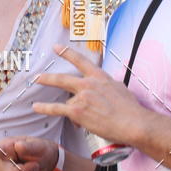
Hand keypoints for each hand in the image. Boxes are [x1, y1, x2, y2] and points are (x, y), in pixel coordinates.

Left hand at [32, 45, 146, 144]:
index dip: (66, 53)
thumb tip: (103, 88)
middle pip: (62, 78)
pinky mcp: (77, 111)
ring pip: (67, 101)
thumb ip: (107, 85)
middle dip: (47, 78)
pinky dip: (45, 108)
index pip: (80, 61)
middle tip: (36, 77)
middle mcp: (88, 84)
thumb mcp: (119, 88)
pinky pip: (57, 109)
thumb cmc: (131, 109)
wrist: (134, 123)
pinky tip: (36, 107)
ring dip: (70, 111)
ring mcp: (82, 97)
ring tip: (53, 109)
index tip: (56, 47)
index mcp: (99, 77)